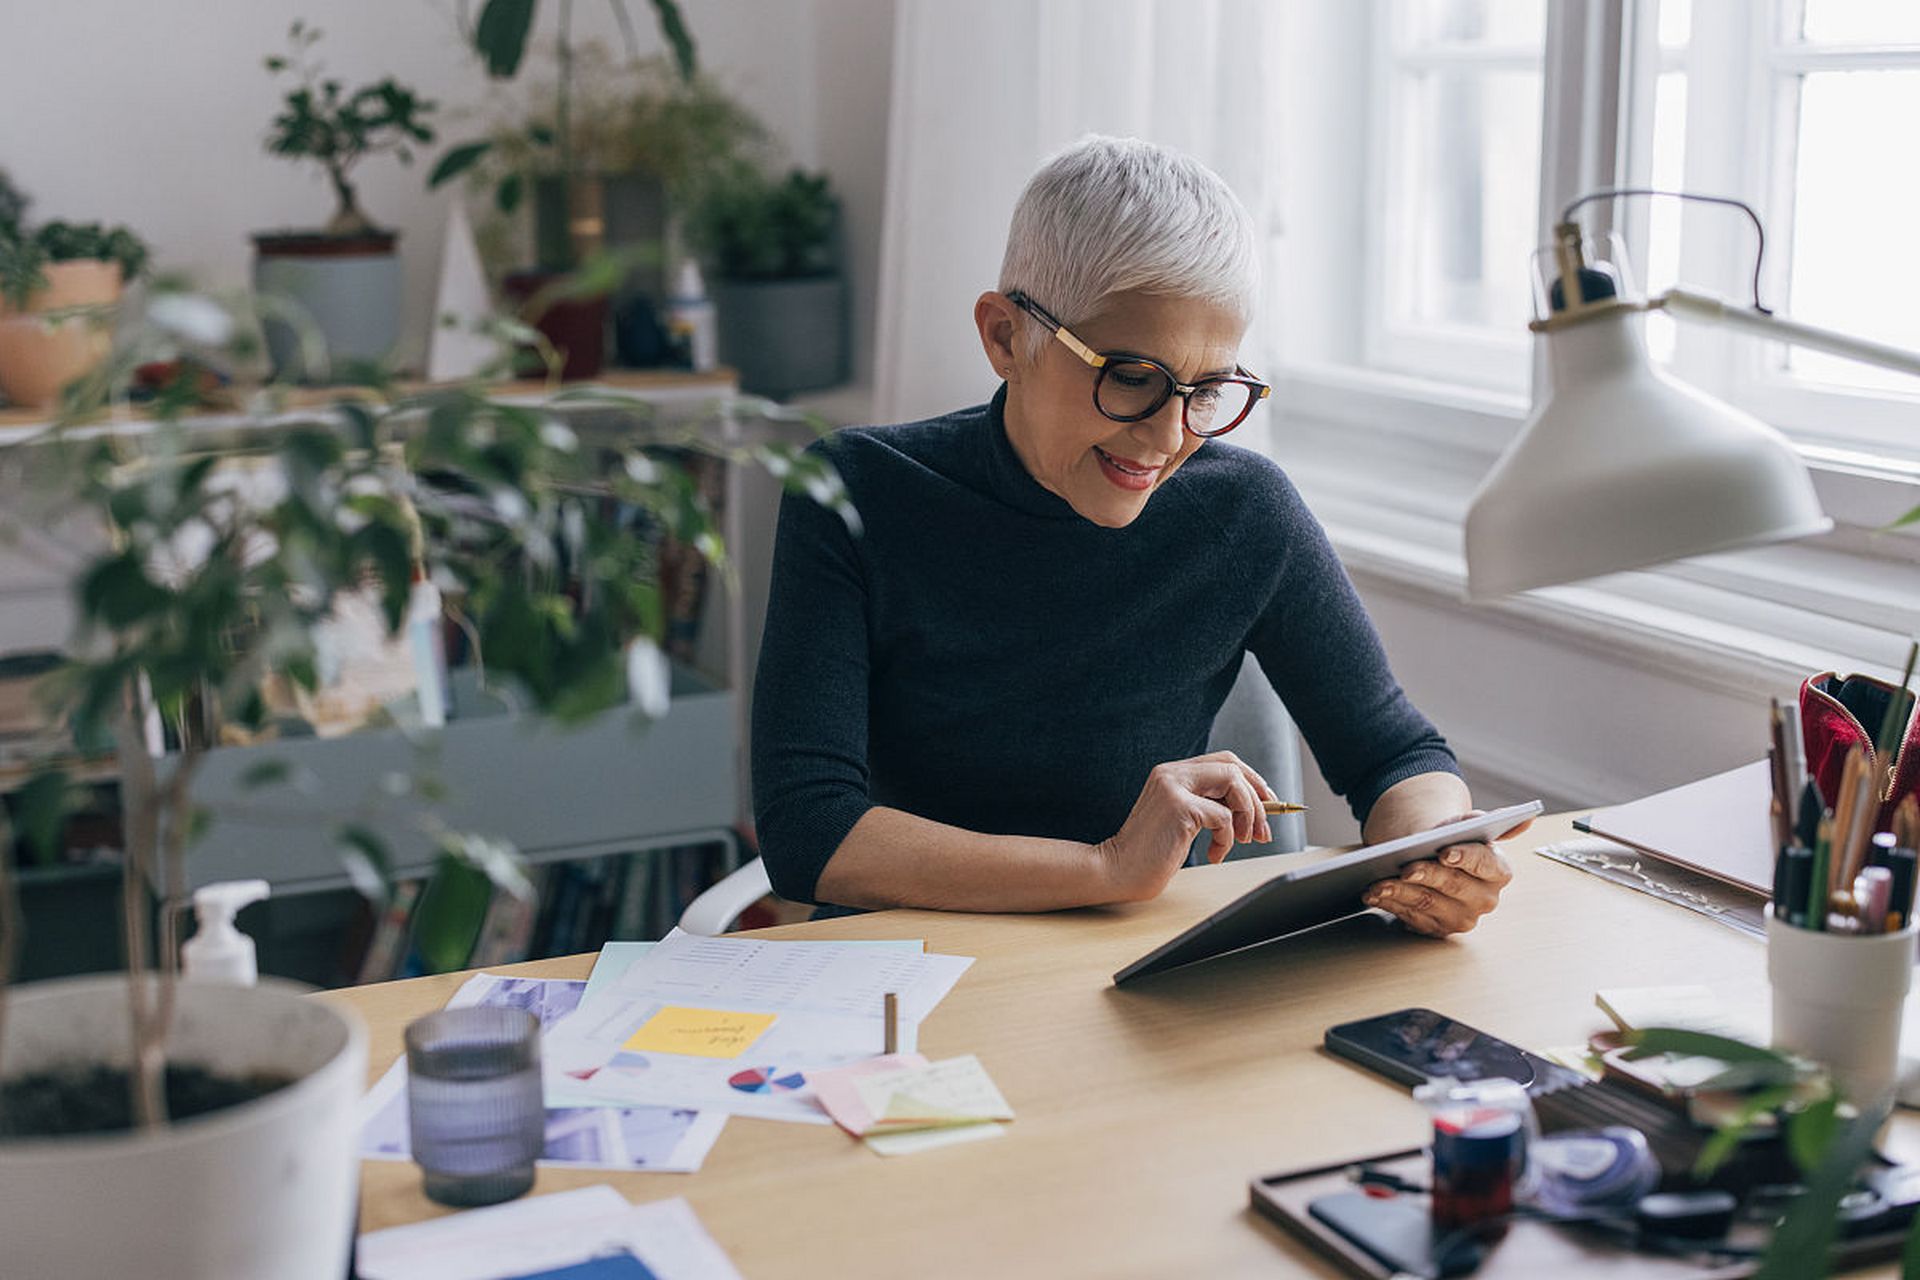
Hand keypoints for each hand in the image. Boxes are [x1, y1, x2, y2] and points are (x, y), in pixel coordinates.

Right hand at [1094, 751, 1276, 902]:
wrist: (1117, 871)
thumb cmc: (1149, 853)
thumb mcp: (1182, 820)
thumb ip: (1206, 805)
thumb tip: (1251, 807)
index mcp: (1171, 774)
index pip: (1223, 761)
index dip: (1251, 780)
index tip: (1266, 803)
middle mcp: (1171, 773)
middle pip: (1232, 766)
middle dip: (1257, 796)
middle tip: (1262, 827)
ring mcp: (1174, 787)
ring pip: (1234, 783)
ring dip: (1248, 815)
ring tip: (1242, 840)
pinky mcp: (1179, 807)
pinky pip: (1224, 816)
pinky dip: (1227, 838)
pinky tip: (1215, 854)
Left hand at [1362, 810, 1523, 936]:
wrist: (1433, 859)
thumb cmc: (1450, 841)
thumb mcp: (1464, 826)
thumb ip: (1483, 823)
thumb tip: (1525, 820)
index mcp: (1498, 872)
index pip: (1485, 864)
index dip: (1465, 858)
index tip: (1445, 852)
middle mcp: (1485, 899)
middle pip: (1452, 886)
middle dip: (1426, 876)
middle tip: (1404, 868)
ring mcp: (1461, 918)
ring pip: (1428, 904)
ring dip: (1399, 893)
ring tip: (1377, 883)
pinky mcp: (1437, 930)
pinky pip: (1411, 918)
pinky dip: (1390, 905)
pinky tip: (1374, 895)